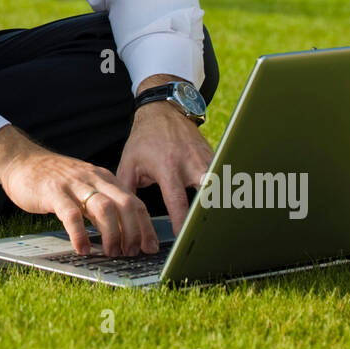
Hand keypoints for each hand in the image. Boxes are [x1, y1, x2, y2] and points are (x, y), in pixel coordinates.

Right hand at [0, 125, 157, 257]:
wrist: (21, 160)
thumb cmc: (53, 180)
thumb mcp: (84, 187)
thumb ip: (101, 205)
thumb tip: (122, 234)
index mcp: (105, 178)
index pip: (134, 201)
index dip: (145, 226)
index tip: (150, 247)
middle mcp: (94, 179)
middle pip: (126, 204)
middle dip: (134, 232)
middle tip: (132, 253)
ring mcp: (74, 184)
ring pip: (105, 209)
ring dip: (113, 234)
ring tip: (111, 253)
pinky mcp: (53, 192)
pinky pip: (71, 215)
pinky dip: (80, 235)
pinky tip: (82, 249)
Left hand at [115, 97, 213, 227]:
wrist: (162, 111)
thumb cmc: (144, 139)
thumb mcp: (128, 164)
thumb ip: (127, 190)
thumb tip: (126, 215)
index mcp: (167, 167)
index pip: (178, 201)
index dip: (182, 221)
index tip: (184, 237)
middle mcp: (189, 163)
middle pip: (207, 191)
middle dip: (210, 210)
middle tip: (209, 229)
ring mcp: (204, 158)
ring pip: (219, 183)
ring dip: (219, 200)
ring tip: (221, 220)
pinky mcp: (213, 155)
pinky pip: (221, 175)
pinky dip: (222, 188)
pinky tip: (223, 202)